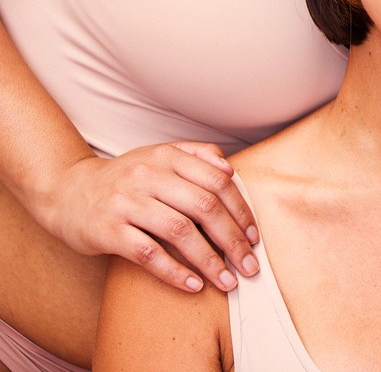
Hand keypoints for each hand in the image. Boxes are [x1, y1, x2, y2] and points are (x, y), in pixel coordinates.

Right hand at [41, 142, 259, 292]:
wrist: (66, 191)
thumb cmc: (124, 178)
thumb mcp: (159, 156)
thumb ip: (196, 155)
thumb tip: (231, 168)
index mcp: (167, 157)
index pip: (218, 182)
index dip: (241, 211)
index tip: (254, 237)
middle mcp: (148, 176)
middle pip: (204, 207)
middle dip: (233, 240)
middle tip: (249, 265)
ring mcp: (126, 203)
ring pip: (179, 231)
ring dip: (209, 260)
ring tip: (227, 281)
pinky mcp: (107, 230)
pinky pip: (148, 253)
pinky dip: (174, 271)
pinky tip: (194, 284)